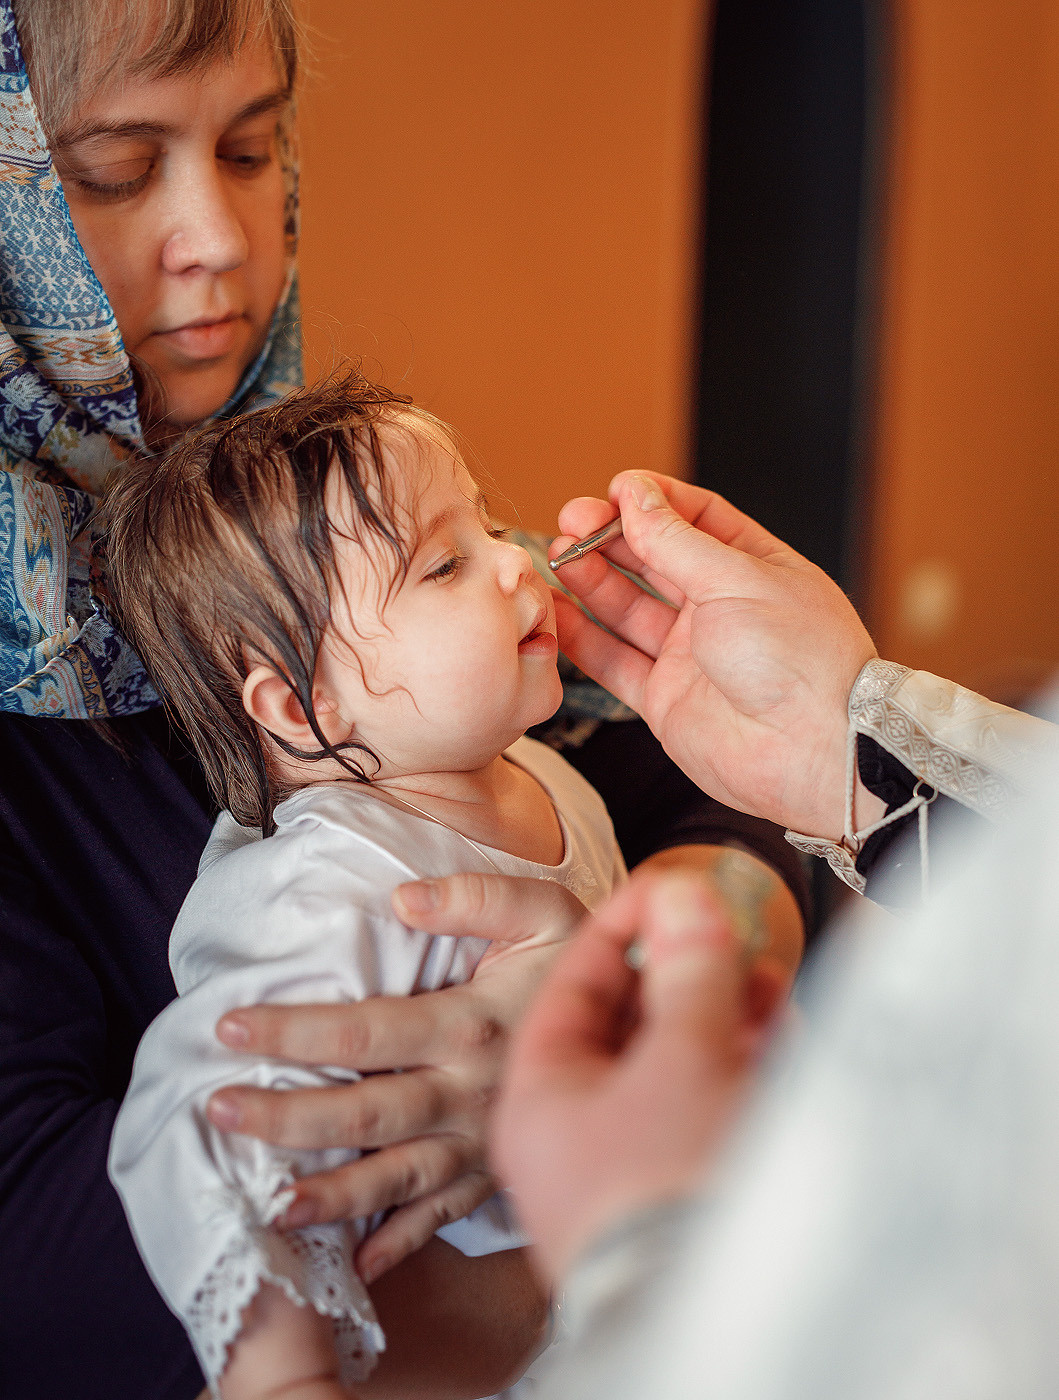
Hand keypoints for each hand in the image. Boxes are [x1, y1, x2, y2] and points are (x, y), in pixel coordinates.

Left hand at [208, 875, 583, 1280]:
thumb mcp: (545, 909)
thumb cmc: (583, 957)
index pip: (366, 1030)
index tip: (230, 1026)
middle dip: (288, 1118)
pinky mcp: (498, 1172)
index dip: (295, 1030)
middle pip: (366, 1113)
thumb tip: (401, 898)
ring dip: (330, 1194)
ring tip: (268, 1205)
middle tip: (218, 1112)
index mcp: (473, 1023)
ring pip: (395, 1178)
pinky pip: (444, 1216)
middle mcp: (471, 1092)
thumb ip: (476, 898)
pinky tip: (357, 1259)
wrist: (651, 1018)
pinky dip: (401, 1242)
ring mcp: (483, 1142)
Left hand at [493, 873, 760, 1283]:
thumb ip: (687, 972)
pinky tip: (777, 1041)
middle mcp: (570, 1138)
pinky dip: (736, 1071)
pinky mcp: (673, 1197)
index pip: (574, 985)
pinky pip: (700, 1113)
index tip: (667, 887)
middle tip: (722, 931)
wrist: (721, 1316)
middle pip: (625, 1027)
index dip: (623, 926)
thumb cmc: (673, 1192)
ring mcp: (621, 1172)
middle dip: (682, 972)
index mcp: (540, 1099)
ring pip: (670, 1069)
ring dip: (718, 1018)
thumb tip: (684, 894)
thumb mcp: (684, 1059)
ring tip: (763, 982)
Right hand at [552, 472, 880, 839]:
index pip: (697, 519)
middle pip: (655, 561)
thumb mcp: (735, 579)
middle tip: (572, 521)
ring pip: (629, 610)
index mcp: (755, 569)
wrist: (811, 751)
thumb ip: (674, 540)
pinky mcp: (666, 700)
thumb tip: (635, 496)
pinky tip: (557, 612)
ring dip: (592, 581)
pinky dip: (583, 639)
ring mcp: (693, 656)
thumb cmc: (799, 659)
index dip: (654, 501)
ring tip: (558, 557)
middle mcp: (723, 610)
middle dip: (612, 538)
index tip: (616, 490)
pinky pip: (615, 662)